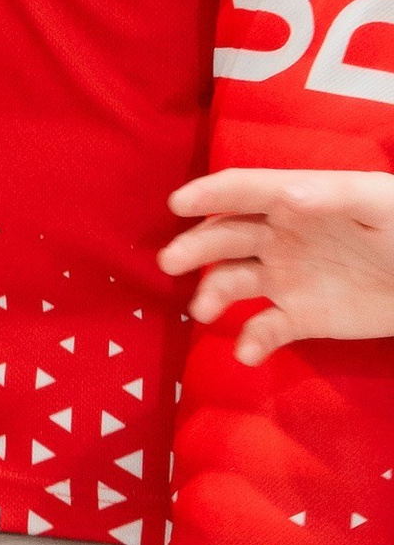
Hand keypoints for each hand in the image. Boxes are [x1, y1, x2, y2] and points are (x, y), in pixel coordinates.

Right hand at [161, 167, 393, 362]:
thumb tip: (287, 196)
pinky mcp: (300, 317)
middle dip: (195, 247)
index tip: (178, 203)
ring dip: (212, 293)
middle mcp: (279, 236)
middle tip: (171, 261)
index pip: (243, 191)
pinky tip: (248, 353)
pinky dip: (251, 341)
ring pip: (233, 281)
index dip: (209, 193)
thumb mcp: (378, 202)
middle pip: (225, 236)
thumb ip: (332, 195)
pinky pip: (266, 329)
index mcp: (294, 201)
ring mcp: (286, 278)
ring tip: (202, 311)